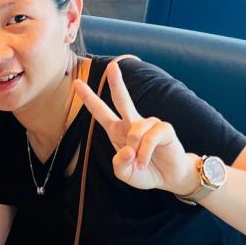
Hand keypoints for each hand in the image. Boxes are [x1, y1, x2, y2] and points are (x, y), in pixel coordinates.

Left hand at [74, 57, 197, 194]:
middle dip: (117, 82)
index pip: (100, 112)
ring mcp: (149, 124)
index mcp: (117, 130)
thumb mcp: (124, 173)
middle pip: (122, 99)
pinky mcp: (164, 129)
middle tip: (112, 66)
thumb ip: (119, 164)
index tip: (77, 83)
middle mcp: (132, 123)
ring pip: (135, 131)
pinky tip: (145, 162)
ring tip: (139, 165)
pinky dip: (145, 153)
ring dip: (135, 151)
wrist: (168, 178)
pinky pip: (150, 139)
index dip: (88, 98)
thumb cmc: (144, 172)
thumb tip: (127, 149)